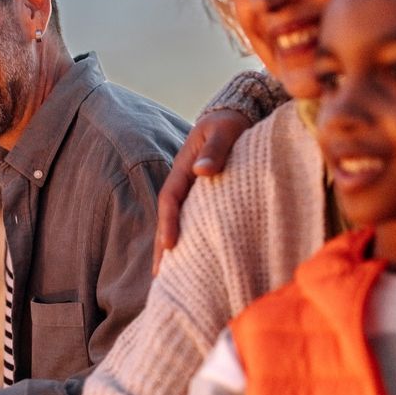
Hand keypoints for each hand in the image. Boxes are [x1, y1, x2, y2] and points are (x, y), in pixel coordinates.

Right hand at [153, 109, 251, 274]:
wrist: (236, 116)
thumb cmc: (231, 123)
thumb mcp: (225, 130)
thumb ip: (216, 148)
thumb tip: (203, 171)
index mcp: (184, 168)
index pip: (170, 199)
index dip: (168, 223)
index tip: (170, 246)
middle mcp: (184, 183)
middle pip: (167, 219)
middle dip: (162, 248)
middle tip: (159, 276)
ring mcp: (193, 193)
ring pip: (178, 224)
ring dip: (171, 250)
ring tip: (168, 277)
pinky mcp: (205, 199)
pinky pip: (192, 222)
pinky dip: (188, 242)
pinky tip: (190, 260)